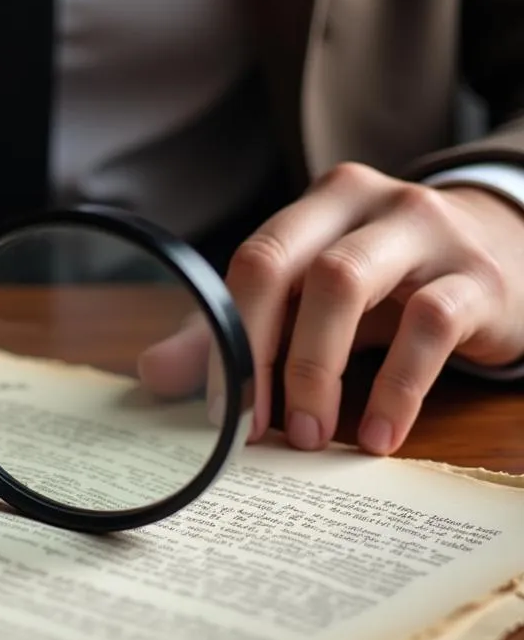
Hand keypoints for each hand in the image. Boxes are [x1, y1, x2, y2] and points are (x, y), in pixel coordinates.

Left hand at [139, 164, 523, 454]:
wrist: (507, 255)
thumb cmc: (389, 286)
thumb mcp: (309, 302)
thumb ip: (234, 332)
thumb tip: (152, 373)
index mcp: (315, 206)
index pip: (250, 263)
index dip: (227, 338)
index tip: (221, 410)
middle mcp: (365, 202)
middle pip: (287, 266)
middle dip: (263, 355)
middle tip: (258, 429)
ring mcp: (425, 231)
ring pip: (347, 283)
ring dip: (316, 370)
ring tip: (308, 437)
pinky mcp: (477, 277)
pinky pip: (429, 326)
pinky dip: (395, 389)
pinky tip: (375, 436)